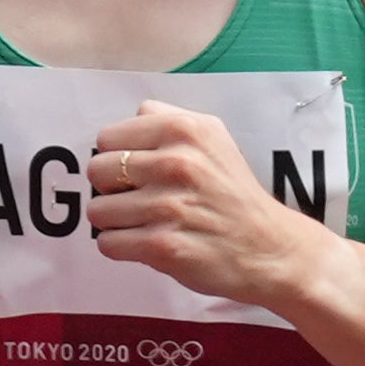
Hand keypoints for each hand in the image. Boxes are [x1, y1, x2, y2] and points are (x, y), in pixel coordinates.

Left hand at [82, 100, 316, 311]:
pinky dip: (121, 247)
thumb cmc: (234, 193)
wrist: (267, 248)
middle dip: (111, 189)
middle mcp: (175, 163)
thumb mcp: (214, 137)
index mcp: (184, 130)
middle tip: (137, 199)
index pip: (107, 137)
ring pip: (97, 211)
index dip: (117, 156)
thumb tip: (133, 117)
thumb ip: (169, 118)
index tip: (136, 172)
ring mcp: (167, 206)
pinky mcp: (162, 247)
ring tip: (143, 223)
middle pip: (97, 171)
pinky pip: (108, 244)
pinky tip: (146, 244)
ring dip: (115, 221)